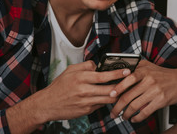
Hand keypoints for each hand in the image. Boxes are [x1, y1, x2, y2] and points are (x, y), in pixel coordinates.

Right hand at [7, 60, 131, 133]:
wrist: (47, 104)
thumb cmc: (60, 85)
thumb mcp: (70, 70)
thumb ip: (86, 66)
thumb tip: (98, 65)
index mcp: (81, 78)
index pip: (103, 76)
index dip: (117, 74)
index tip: (127, 71)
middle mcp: (84, 90)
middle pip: (109, 89)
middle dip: (122, 86)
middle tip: (130, 82)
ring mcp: (86, 102)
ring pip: (108, 99)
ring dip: (116, 94)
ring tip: (123, 89)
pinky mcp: (86, 111)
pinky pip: (101, 105)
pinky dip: (106, 100)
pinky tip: (109, 96)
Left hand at [109, 60, 176, 122]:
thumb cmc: (164, 74)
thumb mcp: (149, 66)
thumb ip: (135, 68)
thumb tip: (118, 74)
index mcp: (144, 70)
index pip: (127, 79)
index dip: (117, 88)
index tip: (110, 95)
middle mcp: (149, 80)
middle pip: (128, 95)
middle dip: (117, 106)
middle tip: (113, 112)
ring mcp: (155, 91)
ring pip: (135, 105)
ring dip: (126, 114)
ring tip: (122, 116)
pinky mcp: (161, 101)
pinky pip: (145, 112)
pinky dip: (137, 117)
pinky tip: (134, 119)